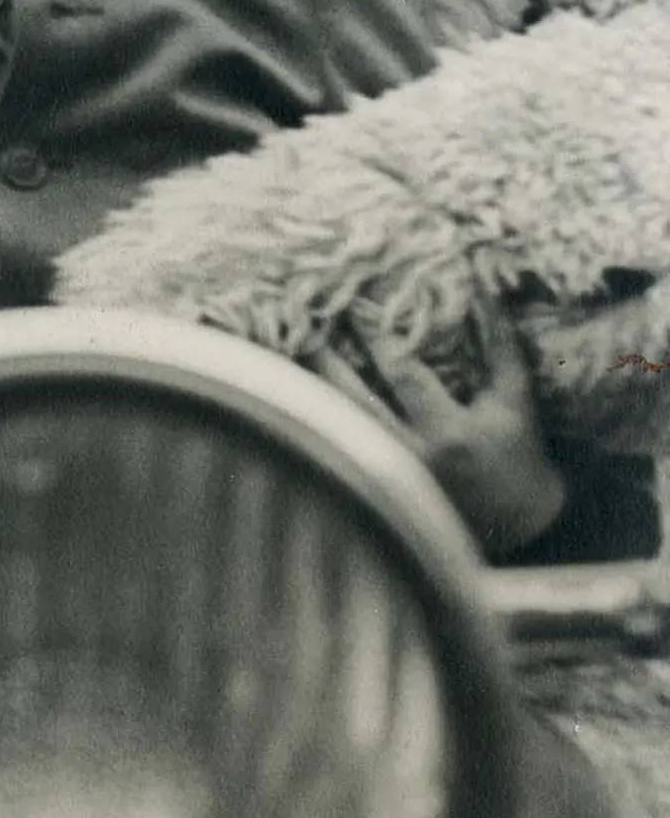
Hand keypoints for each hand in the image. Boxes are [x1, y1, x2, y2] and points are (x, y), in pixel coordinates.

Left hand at [314, 297, 565, 557]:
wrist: (524, 525)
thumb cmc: (520, 454)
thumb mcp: (514, 399)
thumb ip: (500, 345)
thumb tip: (485, 292)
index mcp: (448, 433)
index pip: (402, 372)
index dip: (376, 334)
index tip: (355, 301)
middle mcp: (413, 457)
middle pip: (354, 400)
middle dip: (328, 358)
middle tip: (306, 320)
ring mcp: (392, 478)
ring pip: (339, 426)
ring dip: (314, 387)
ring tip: (294, 350)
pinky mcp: (381, 491)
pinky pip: (341, 447)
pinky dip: (322, 418)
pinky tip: (301, 393)